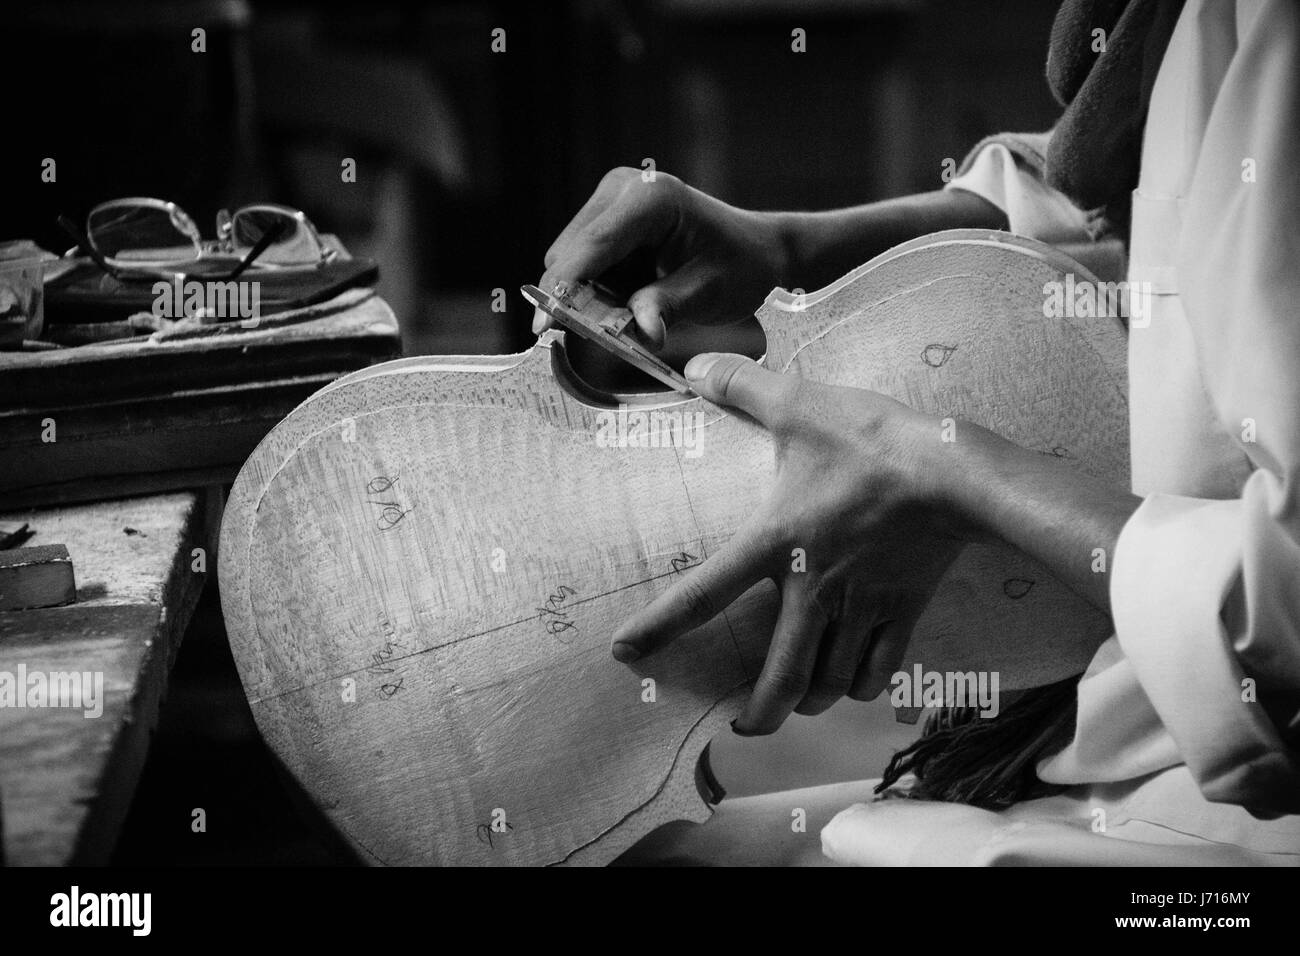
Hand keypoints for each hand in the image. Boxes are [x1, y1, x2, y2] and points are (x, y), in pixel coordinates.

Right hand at [533, 168, 791, 346]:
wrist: (756, 250)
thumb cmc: (741, 267)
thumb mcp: (712, 293)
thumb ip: (670, 307)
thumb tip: (641, 331)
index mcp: (652, 198)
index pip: (591, 247)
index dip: (562, 288)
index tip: (543, 326)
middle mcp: (624, 188)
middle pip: (568, 254)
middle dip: (575, 298)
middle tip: (609, 334)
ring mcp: (611, 198)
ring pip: (568, 259)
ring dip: (586, 295)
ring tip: (633, 311)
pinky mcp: (606, 214)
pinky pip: (581, 260)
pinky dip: (595, 287)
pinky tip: (630, 295)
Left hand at [611, 353, 972, 734]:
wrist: (955, 475)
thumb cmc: (871, 442)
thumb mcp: (799, 405)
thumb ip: (742, 386)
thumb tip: (693, 365)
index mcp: (773, 543)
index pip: (702, 592)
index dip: (658, 626)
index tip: (625, 653)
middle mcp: (811, 588)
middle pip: (781, 675)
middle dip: (759, 714)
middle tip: (742, 730)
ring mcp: (860, 607)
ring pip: (831, 680)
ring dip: (810, 700)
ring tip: (797, 704)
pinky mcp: (903, 611)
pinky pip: (879, 670)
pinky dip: (862, 686)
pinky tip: (854, 684)